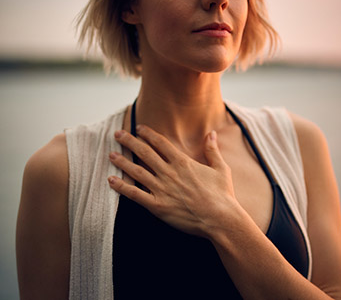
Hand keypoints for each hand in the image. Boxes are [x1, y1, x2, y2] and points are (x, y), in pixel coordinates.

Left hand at [108, 126, 238, 237]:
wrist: (220, 219)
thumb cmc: (222, 194)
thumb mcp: (220, 168)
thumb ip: (212, 149)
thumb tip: (211, 133)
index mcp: (182, 162)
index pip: (160, 143)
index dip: (148, 134)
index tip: (138, 128)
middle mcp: (169, 173)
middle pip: (145, 152)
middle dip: (130, 141)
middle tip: (117, 134)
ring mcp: (162, 189)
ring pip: (137, 171)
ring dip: (122, 162)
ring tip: (111, 154)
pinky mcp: (158, 206)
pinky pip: (135, 195)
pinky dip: (122, 187)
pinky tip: (111, 180)